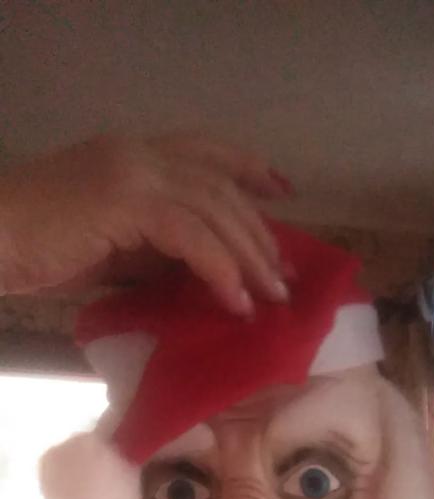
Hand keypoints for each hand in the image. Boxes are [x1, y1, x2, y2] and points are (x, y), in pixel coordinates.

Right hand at [0, 132, 292, 314]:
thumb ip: (155, 244)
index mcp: (133, 154)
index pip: (206, 151)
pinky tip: (235, 301)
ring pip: (214, 208)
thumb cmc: (38, 249)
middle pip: (220, 186)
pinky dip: (220, 270)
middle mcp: (139, 153)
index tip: (282, 191)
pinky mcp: (126, 201)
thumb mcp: (112, 243)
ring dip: (249, 257)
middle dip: (259, 233)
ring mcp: (133, 172)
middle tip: (283, 276)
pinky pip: (193, 236)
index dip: (249, 167)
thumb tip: (203, 268)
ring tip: (270, 298)